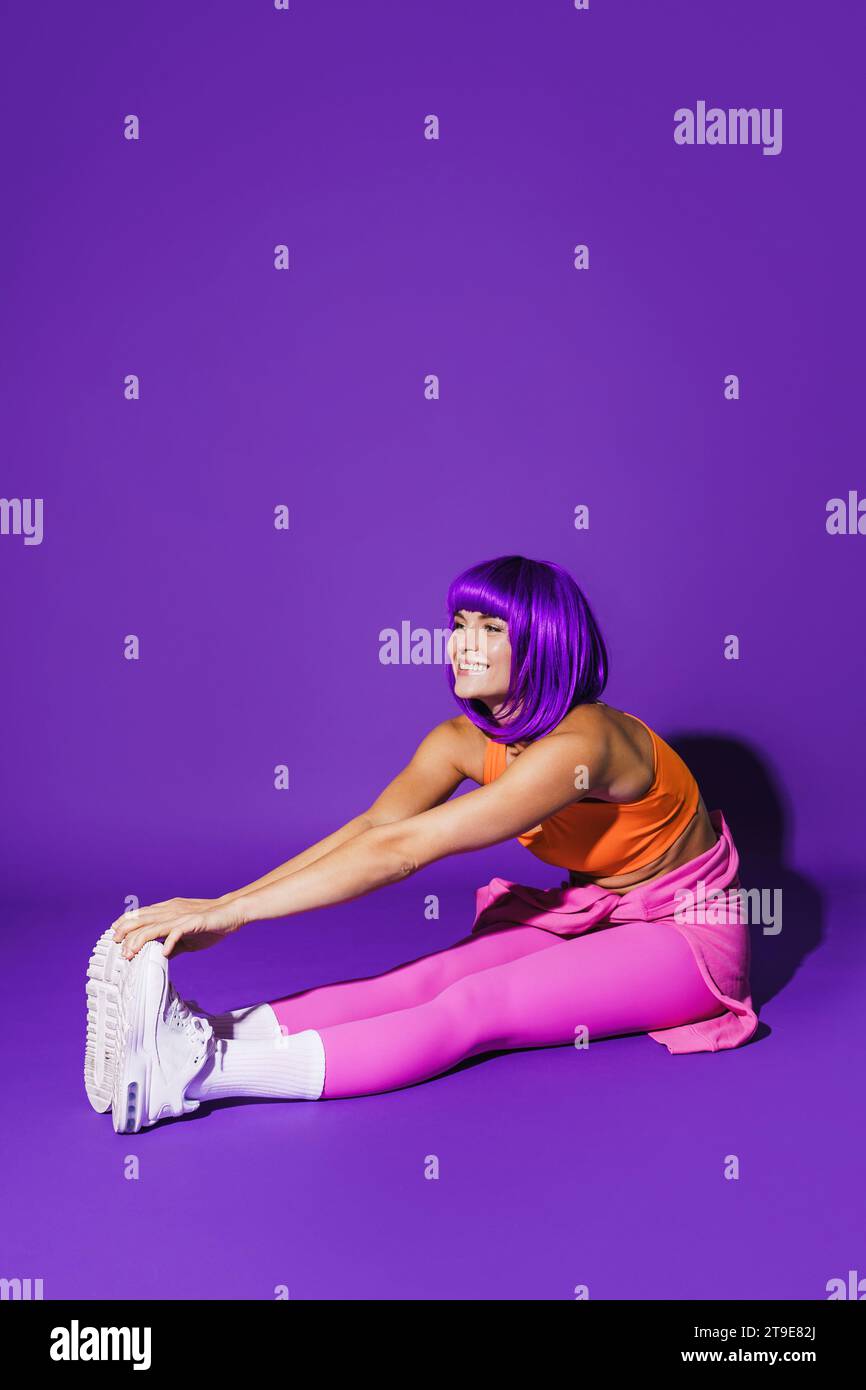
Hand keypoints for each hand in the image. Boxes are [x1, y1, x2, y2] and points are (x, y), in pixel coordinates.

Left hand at [111, 896, 247, 959]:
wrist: (231, 912)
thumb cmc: (209, 924)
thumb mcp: (186, 936)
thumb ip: (173, 943)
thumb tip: (160, 955)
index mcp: (168, 910)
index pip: (141, 915)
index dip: (126, 923)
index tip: (115, 935)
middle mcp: (171, 910)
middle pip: (142, 920)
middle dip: (126, 933)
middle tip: (117, 948)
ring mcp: (181, 916)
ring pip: (154, 926)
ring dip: (139, 941)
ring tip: (130, 954)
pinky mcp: (194, 922)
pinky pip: (177, 932)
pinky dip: (169, 942)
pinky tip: (164, 953)